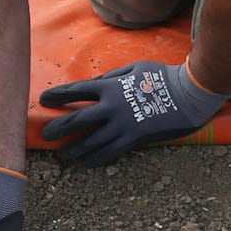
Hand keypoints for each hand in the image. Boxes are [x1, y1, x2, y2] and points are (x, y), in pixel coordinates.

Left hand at [38, 59, 226, 165]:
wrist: (187, 93)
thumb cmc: (162, 76)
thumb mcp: (134, 68)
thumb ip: (112, 76)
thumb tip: (96, 82)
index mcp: (110, 86)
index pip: (76, 91)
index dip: (58, 95)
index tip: (43, 100)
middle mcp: (112, 107)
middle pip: (77, 119)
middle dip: (59, 128)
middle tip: (46, 135)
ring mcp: (122, 125)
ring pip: (91, 141)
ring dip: (75, 149)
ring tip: (63, 156)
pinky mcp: (134, 138)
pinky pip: (110, 151)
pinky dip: (96, 158)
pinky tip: (87, 162)